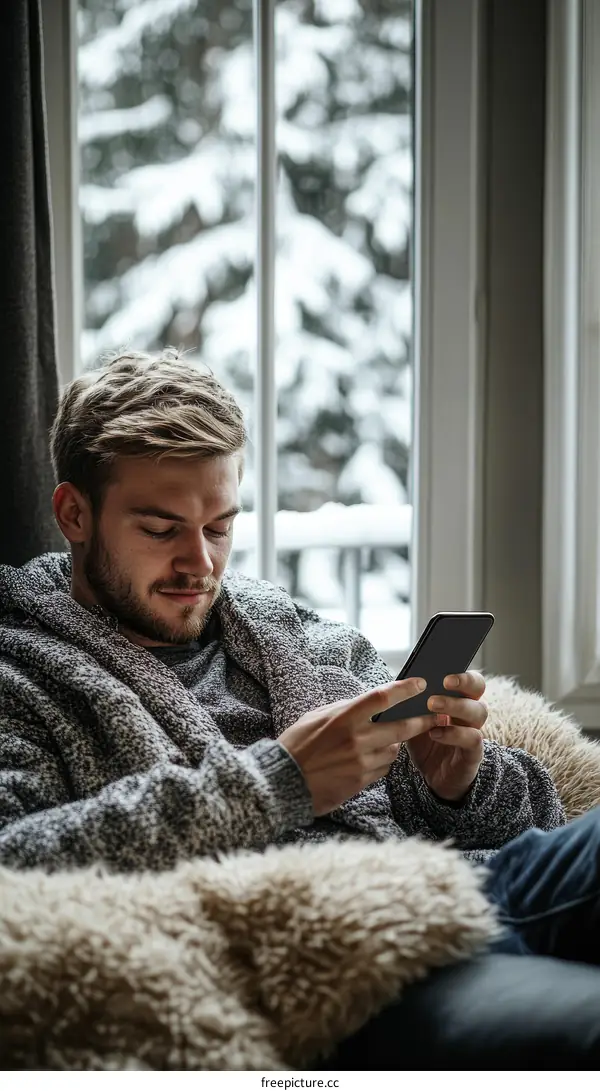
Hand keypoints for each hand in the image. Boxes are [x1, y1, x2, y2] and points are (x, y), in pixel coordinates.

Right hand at [279, 677, 434, 816]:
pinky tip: (370, 758)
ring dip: (396, 743)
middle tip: (437, 715)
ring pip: (395, 750)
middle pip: (402, 727)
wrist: (284, 782)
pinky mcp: (361, 782)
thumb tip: (366, 703)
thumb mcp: (316, 717)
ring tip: (386, 740)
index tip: (420, 683)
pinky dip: (382, 761)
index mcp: (344, 718)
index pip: (382, 698)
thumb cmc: (297, 745)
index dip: (405, 689)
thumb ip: (344, 709)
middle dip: (422, 721)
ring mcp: (361, 762)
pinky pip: (383, 768)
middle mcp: (356, 739)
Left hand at [405, 671, 487, 801]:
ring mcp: (474, 730)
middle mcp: (470, 711)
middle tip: (443, 682)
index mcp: (457, 698)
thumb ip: (410, 703)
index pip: (467, 676)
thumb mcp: (414, 719)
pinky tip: (435, 733)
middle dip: (464, 681)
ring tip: (432, 705)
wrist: (432, 778)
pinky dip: (454, 734)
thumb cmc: (424, 742)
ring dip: (456, 705)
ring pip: (479, 711)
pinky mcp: (474, 753)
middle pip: (479, 688)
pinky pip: (472, 738)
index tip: (443, 668)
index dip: (460, 670)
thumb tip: (396, 682)